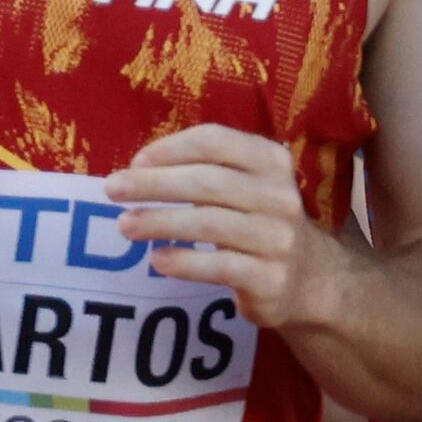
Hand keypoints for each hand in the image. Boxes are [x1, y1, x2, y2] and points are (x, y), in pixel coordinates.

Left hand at [104, 124, 343, 334]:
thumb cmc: (258, 222)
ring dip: (159, 222)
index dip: (171, 148)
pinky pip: (218, 266)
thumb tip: (137, 170)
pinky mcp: (270, 278)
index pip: (215, 142)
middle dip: (153, 184)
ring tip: (125, 225)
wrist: (310, 280)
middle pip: (206, 182)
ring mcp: (277, 239)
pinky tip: (157, 259)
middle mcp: (279, 196)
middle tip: (112, 190)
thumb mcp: (245, 186)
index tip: (136, 161)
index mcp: (271, 161)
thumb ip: (203, 170)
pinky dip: (183, 261)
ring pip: (208, 224)